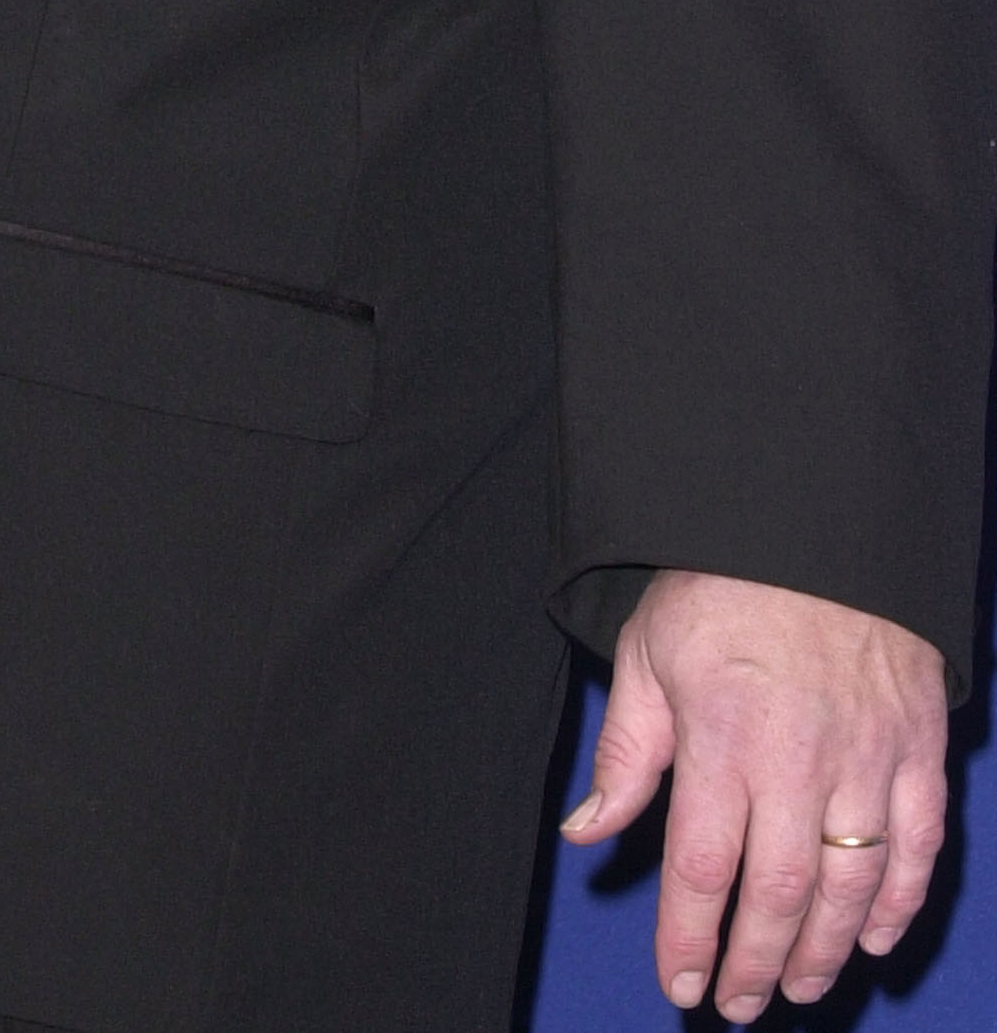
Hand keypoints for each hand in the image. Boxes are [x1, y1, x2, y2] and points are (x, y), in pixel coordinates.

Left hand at [560, 570, 948, 1018]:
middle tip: (741, 1006)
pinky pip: (918, 845)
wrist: (812, 520)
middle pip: (776, 894)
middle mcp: (796, 759)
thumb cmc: (718, 587)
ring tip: (801, 986)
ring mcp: (866, 756)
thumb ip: (627, 754)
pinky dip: (898, 901)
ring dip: (824, 949)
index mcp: (720, 737)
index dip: (688, 938)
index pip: (699, 867)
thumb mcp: (648, 654)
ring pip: (850, 884)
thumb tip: (586, 832)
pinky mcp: (917, 746)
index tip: (680, 985)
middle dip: (756, 963)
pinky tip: (873, 937)